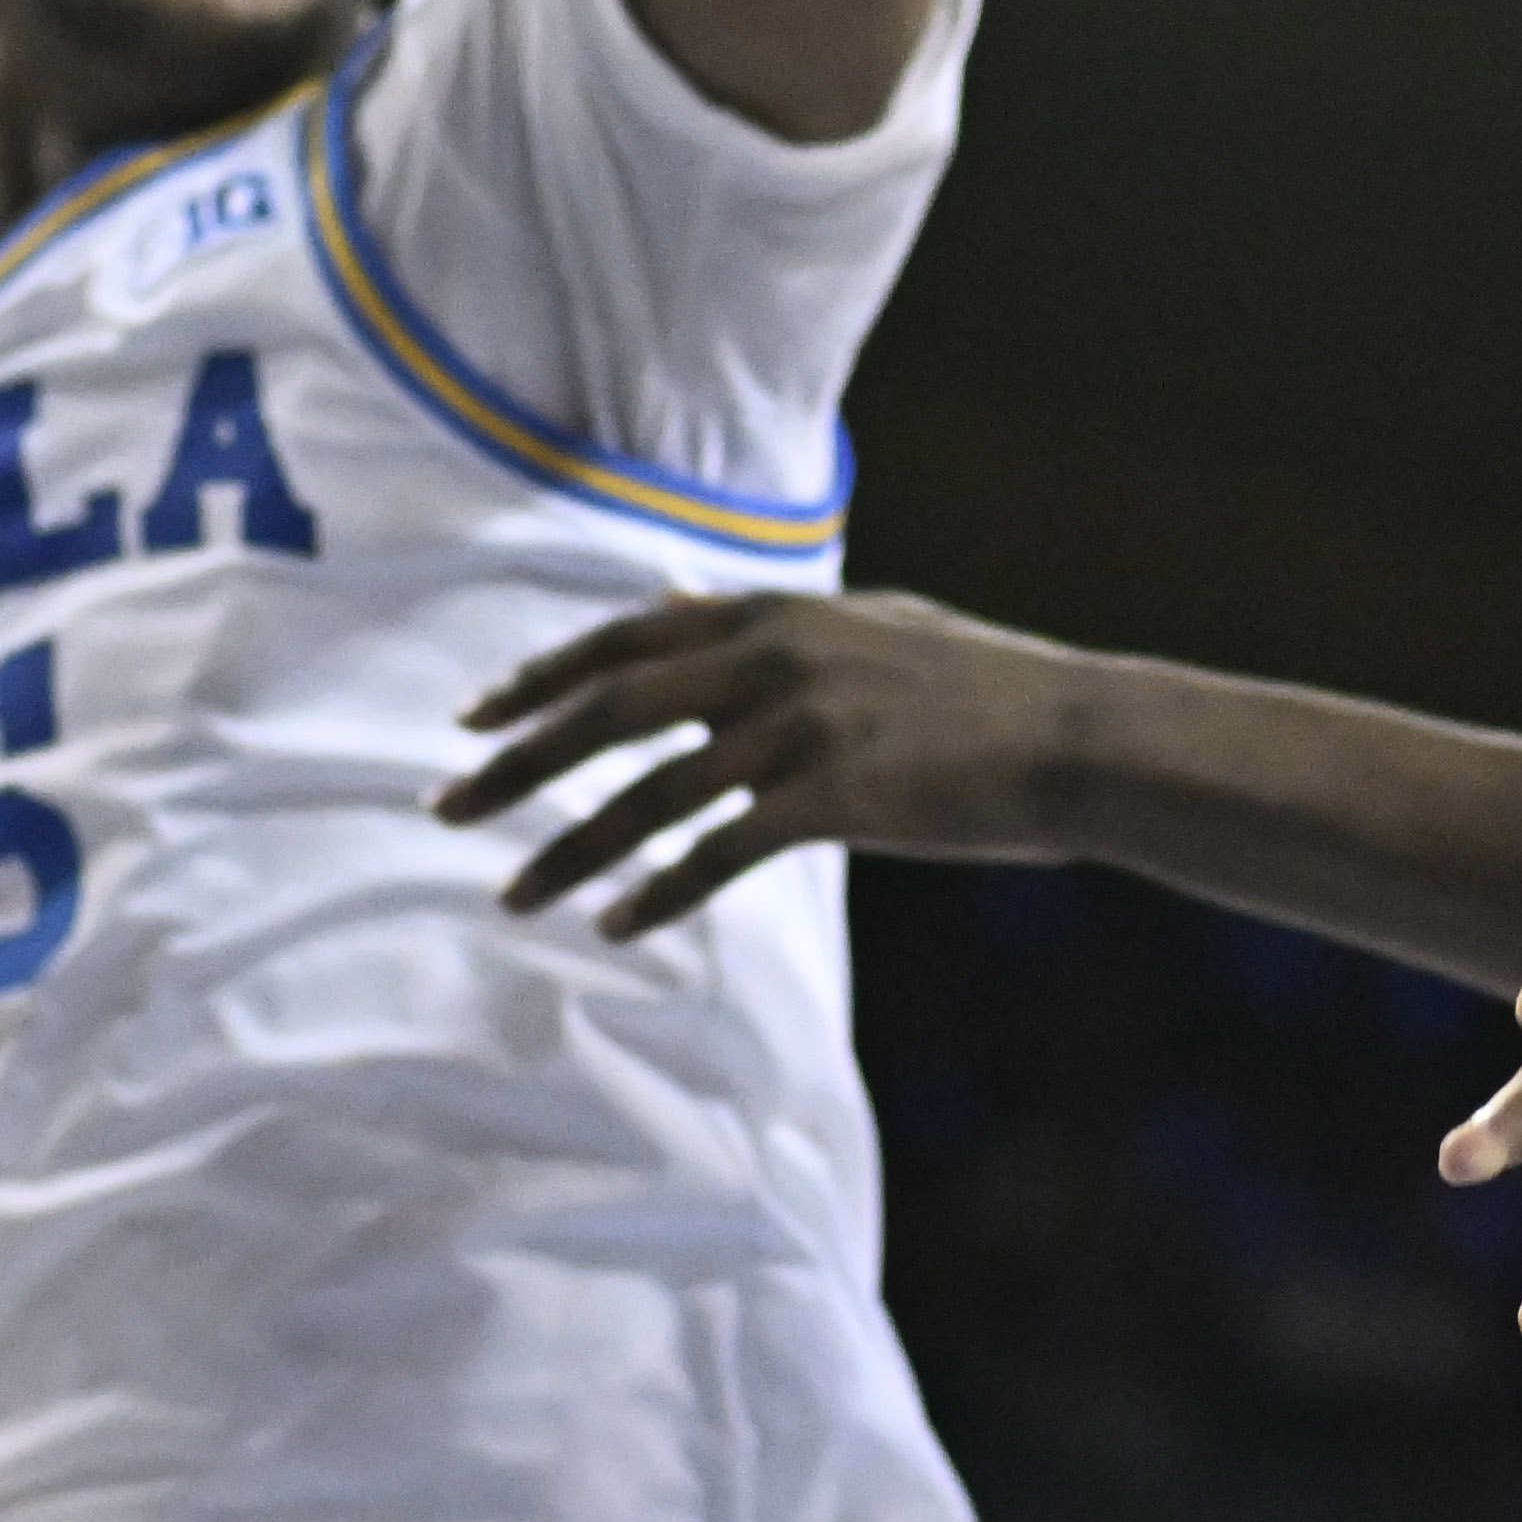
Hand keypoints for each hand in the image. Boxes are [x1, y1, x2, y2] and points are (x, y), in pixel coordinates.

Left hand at [439, 590, 1082, 935]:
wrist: (1079, 737)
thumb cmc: (981, 688)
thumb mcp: (865, 625)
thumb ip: (763, 618)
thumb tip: (676, 594)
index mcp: (774, 613)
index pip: (622, 639)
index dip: (539, 677)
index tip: (472, 718)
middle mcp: (771, 658)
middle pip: (607, 710)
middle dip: (513, 761)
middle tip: (442, 807)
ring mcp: (799, 725)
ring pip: (646, 792)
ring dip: (567, 848)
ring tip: (510, 897)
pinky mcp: (833, 796)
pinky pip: (718, 852)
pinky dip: (660, 892)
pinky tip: (616, 927)